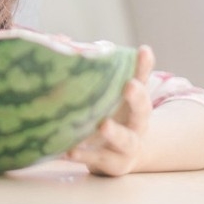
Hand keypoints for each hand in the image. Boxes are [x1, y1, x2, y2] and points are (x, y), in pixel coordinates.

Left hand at [65, 46, 154, 175]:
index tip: (143, 50)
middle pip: (143, 110)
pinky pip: (99, 160)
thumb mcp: (106, 92)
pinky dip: (84, 155)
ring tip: (103, 125)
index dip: (143, 66)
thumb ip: (88, 68)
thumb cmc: (108, 113)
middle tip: (129, 85)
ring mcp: (128, 146)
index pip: (142, 79)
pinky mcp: (114, 165)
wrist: (120, 154)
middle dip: (137, 97)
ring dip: (114, 132)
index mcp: (135, 101)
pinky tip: (68, 150)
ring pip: (125, 139)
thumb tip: (60, 38)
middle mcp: (137, 123)